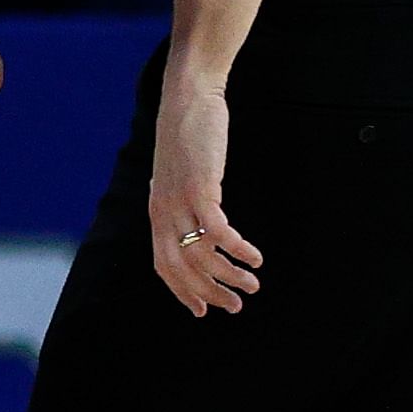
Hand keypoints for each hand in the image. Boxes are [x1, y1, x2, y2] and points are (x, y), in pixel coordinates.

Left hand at [148, 65, 260, 314]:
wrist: (186, 100)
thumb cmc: (187, 138)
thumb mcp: (179, 176)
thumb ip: (184, 201)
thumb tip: (197, 223)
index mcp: (156, 213)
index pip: (163, 265)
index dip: (181, 291)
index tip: (202, 311)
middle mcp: (163, 212)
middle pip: (182, 267)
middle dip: (209, 292)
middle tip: (236, 305)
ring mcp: (179, 201)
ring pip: (201, 254)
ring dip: (229, 275)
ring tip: (252, 285)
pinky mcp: (200, 187)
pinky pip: (218, 230)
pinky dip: (237, 248)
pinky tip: (255, 257)